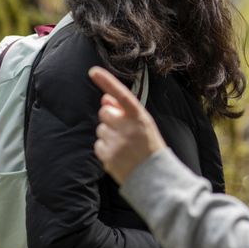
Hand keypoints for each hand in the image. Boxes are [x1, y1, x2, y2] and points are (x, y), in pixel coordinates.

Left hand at [89, 66, 166, 183]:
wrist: (155, 176)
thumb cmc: (150, 147)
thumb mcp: (144, 125)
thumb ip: (125, 110)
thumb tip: (105, 98)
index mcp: (139, 117)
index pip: (121, 95)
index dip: (107, 82)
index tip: (93, 71)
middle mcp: (127, 128)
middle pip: (105, 112)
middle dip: (110, 117)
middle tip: (123, 130)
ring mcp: (116, 143)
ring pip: (101, 129)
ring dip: (108, 134)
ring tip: (124, 146)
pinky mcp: (107, 156)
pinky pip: (98, 145)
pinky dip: (106, 149)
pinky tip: (119, 155)